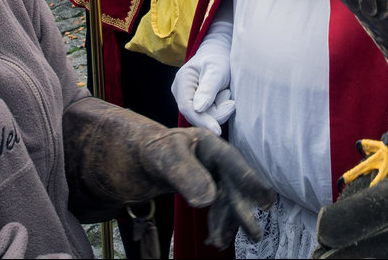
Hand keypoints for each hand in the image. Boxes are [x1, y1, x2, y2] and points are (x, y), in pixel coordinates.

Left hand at [63, 98, 273, 247]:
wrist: (121, 156)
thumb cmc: (141, 149)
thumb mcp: (162, 158)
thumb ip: (185, 174)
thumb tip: (209, 199)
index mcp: (207, 144)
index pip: (232, 163)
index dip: (250, 180)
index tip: (266, 200)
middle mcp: (210, 159)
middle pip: (232, 186)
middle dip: (241, 210)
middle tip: (253, 233)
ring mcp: (205, 174)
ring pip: (224, 201)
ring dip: (226, 222)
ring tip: (221, 243)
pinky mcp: (197, 188)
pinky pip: (213, 207)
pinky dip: (215, 223)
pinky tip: (214, 239)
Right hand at [173, 18, 234, 134]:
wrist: (220, 54)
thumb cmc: (219, 59)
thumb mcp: (217, 70)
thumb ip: (208, 88)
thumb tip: (198, 109)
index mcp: (182, 81)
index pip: (187, 108)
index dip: (202, 121)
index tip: (218, 130)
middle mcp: (180, 92)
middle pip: (196, 115)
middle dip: (216, 112)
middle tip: (231, 99)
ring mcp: (186, 99)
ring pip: (204, 117)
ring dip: (219, 109)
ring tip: (225, 92)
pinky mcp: (195, 104)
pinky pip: (208, 115)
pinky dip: (218, 109)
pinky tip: (222, 96)